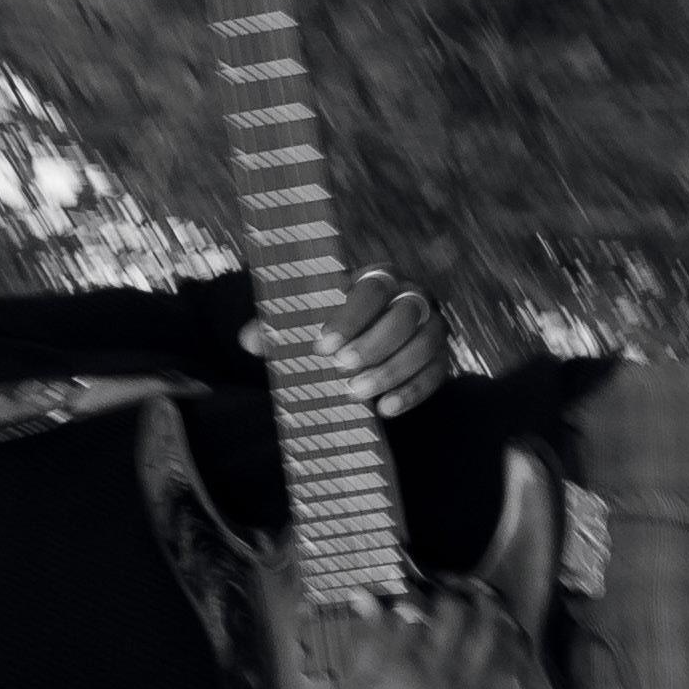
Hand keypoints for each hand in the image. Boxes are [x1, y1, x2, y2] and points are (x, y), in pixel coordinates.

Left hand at [243, 265, 450, 416]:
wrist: (366, 347)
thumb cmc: (334, 328)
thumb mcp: (308, 322)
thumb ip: (281, 327)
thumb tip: (247, 340)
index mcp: (378, 278)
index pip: (371, 290)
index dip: (350, 317)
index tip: (322, 346)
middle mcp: (411, 297)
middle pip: (404, 315)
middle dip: (373, 345)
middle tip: (340, 370)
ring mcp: (432, 328)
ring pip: (423, 345)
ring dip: (391, 371)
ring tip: (357, 394)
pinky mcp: (441, 359)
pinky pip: (436, 374)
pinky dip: (412, 392)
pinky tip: (385, 409)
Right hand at [330, 583, 518, 688]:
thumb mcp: (354, 686)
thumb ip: (366, 640)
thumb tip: (365, 597)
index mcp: (401, 663)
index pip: (414, 608)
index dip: (415, 594)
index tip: (415, 591)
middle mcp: (439, 671)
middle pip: (457, 614)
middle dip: (453, 596)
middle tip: (451, 593)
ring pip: (490, 636)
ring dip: (489, 613)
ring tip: (485, 603)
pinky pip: (508, 672)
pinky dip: (510, 649)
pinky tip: (506, 637)